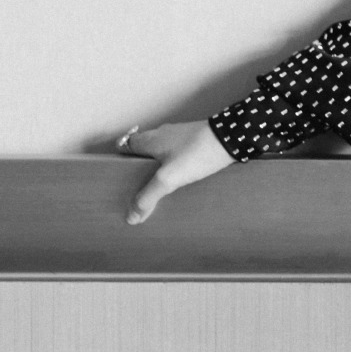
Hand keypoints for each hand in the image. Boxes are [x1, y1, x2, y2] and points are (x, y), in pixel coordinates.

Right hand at [116, 120, 233, 223]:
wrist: (233, 137)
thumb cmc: (197, 153)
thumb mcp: (168, 178)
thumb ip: (148, 197)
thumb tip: (131, 217)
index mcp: (150, 139)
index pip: (125, 146)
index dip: (119, 161)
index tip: (117, 179)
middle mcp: (162, 134)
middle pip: (142, 151)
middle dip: (139, 169)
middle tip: (137, 190)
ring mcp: (180, 137)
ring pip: (161, 153)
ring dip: (157, 169)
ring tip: (158, 191)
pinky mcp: (196, 142)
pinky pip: (177, 155)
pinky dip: (174, 167)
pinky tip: (180, 182)